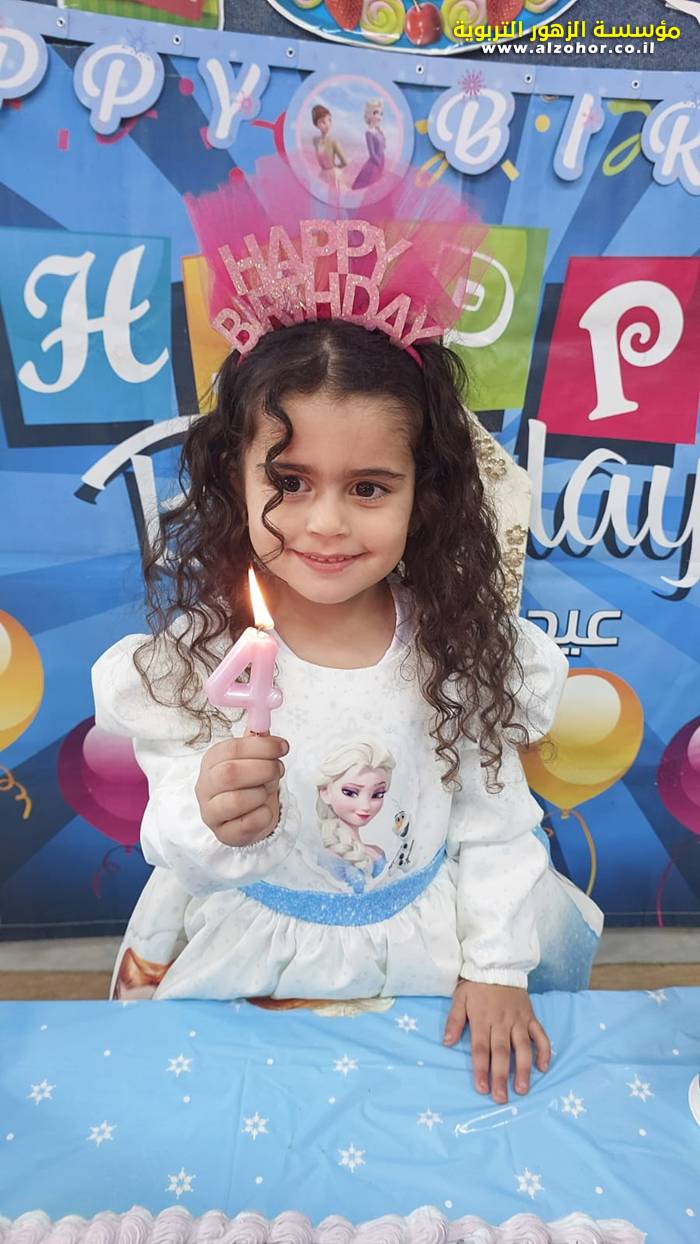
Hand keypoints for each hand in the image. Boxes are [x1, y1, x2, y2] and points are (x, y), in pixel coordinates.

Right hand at [195, 734, 288, 846]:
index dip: (261, 747)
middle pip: (230, 773)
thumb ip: (258, 739)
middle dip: (263, 769)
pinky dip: (263, 815)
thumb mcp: (253, 758)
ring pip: (236, 801)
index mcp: (211, 761)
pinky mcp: (223, 834)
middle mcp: (205, 786)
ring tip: (267, 790)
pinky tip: (263, 810)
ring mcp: (210, 812)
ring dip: (261, 793)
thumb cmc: (250, 782)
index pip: (231, 748)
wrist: (247, 817)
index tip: (283, 747)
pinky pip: (247, 824)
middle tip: (279, 770)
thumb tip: (263, 715)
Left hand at [443, 979, 549, 1102]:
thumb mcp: (459, 998)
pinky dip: (544, 1051)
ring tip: (522, 1089)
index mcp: (482, 1019)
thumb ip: (454, 1020)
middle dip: (501, 1076)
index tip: (482, 1088)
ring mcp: (519, 1020)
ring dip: (523, 1069)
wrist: (498, 963)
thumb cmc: (476, 984)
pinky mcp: (531, 1016)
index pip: (481, 1049)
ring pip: (523, 1047)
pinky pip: (540, 1035)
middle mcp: (502, 1022)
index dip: (481, 1069)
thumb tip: (447, 1043)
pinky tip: (543, 1067)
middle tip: (501, 1098)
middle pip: (501, 1052)